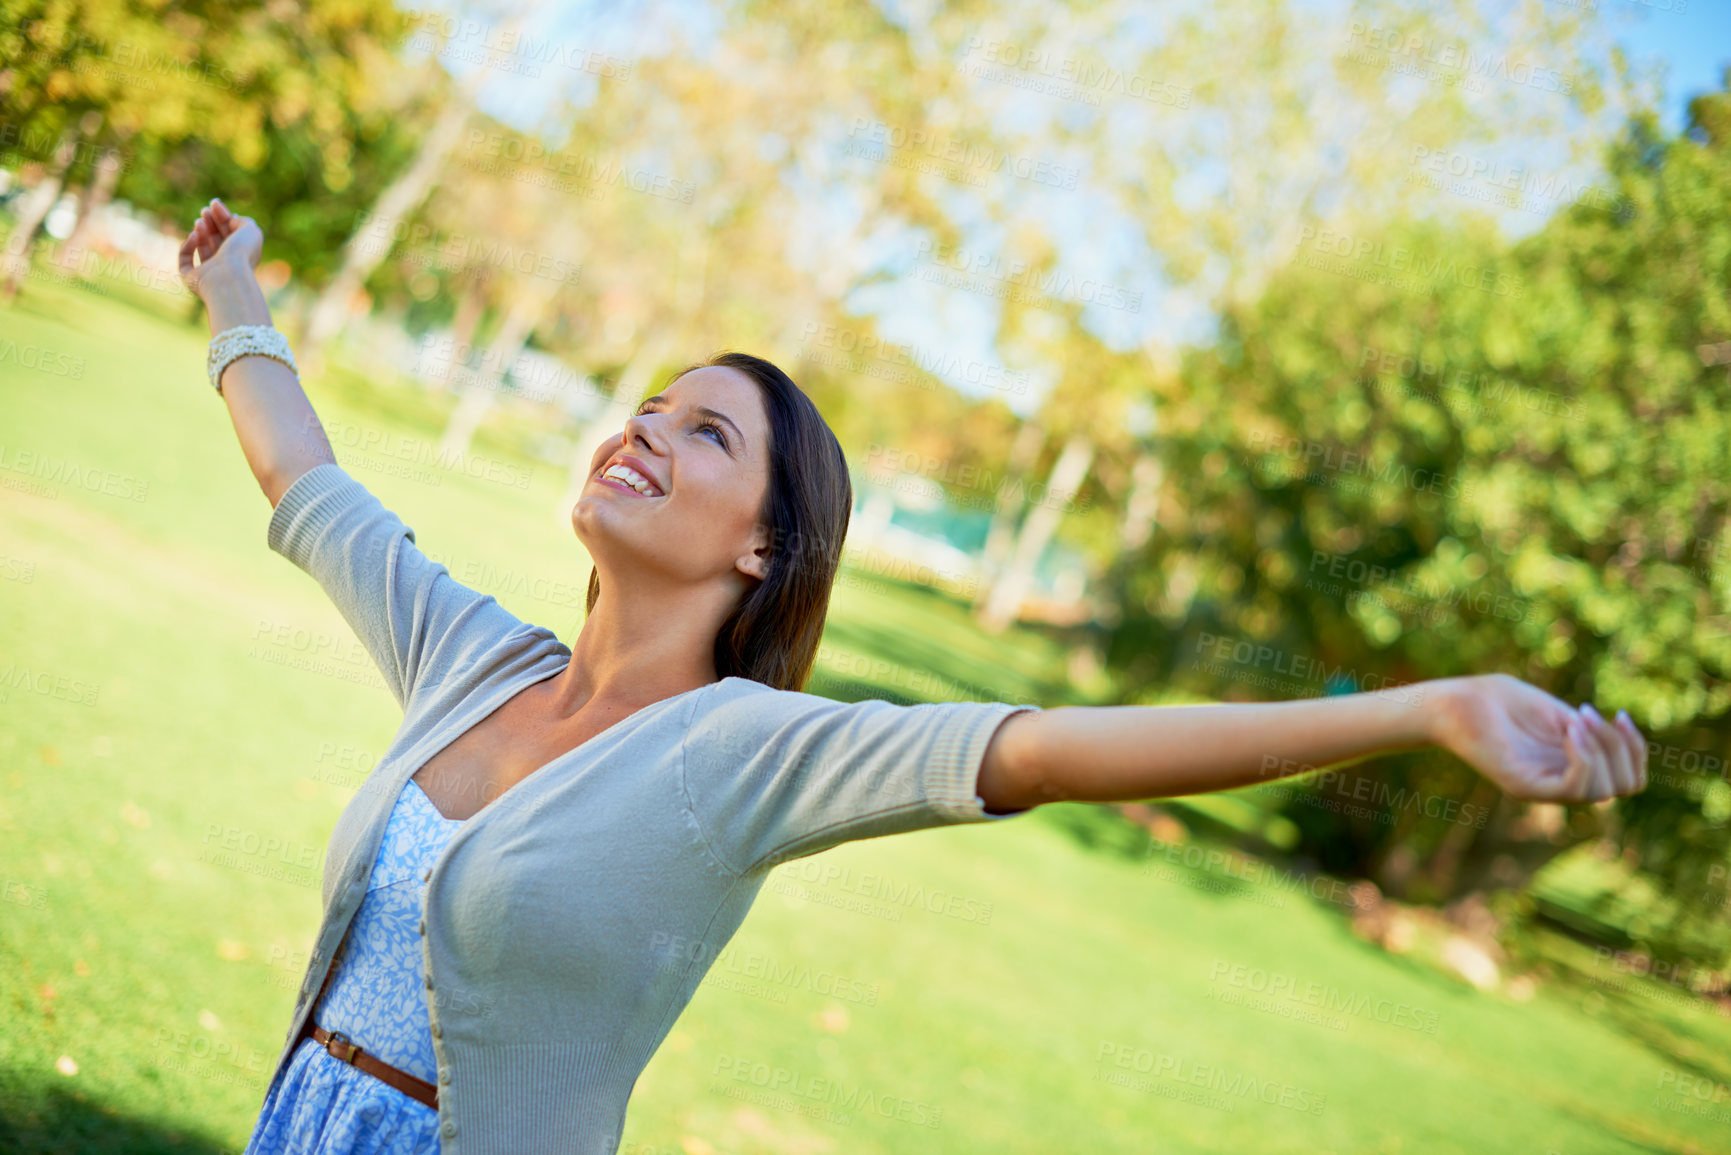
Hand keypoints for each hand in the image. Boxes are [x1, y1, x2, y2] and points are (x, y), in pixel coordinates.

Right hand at [177, 198, 262, 301]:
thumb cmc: (241, 253)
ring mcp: (210, 274)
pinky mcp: (193, 279)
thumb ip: (242, 221)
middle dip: (211, 222)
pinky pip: (185, 261)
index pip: (232, 235)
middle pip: (217, 240)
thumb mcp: (250, 230)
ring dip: (201, 231)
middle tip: (205, 210)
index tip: (215, 203)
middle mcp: (228, 267)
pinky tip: (193, 235)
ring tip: (200, 221)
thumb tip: (230, 219)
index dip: (224, 217)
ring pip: (203, 249)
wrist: (228, 276)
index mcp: (243, 257)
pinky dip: (187, 246)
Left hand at [1429, 673, 1647, 802]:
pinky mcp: (1523, 787)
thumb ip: (1588, 730)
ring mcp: (1542, 788)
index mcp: (1571, 766)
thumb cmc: (1499, 701)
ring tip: (1574, 720)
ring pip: (1603, 791)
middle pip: (1623, 786)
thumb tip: (1618, 739)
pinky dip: (1583, 758)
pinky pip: (1574, 789)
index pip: (1627, 779)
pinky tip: (1570, 730)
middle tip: (1587, 714)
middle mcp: (1560, 781)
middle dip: (1622, 747)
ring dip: (1601, 750)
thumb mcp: (1558, 713)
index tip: (1619, 715)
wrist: (1456, 702)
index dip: (1636, 750)